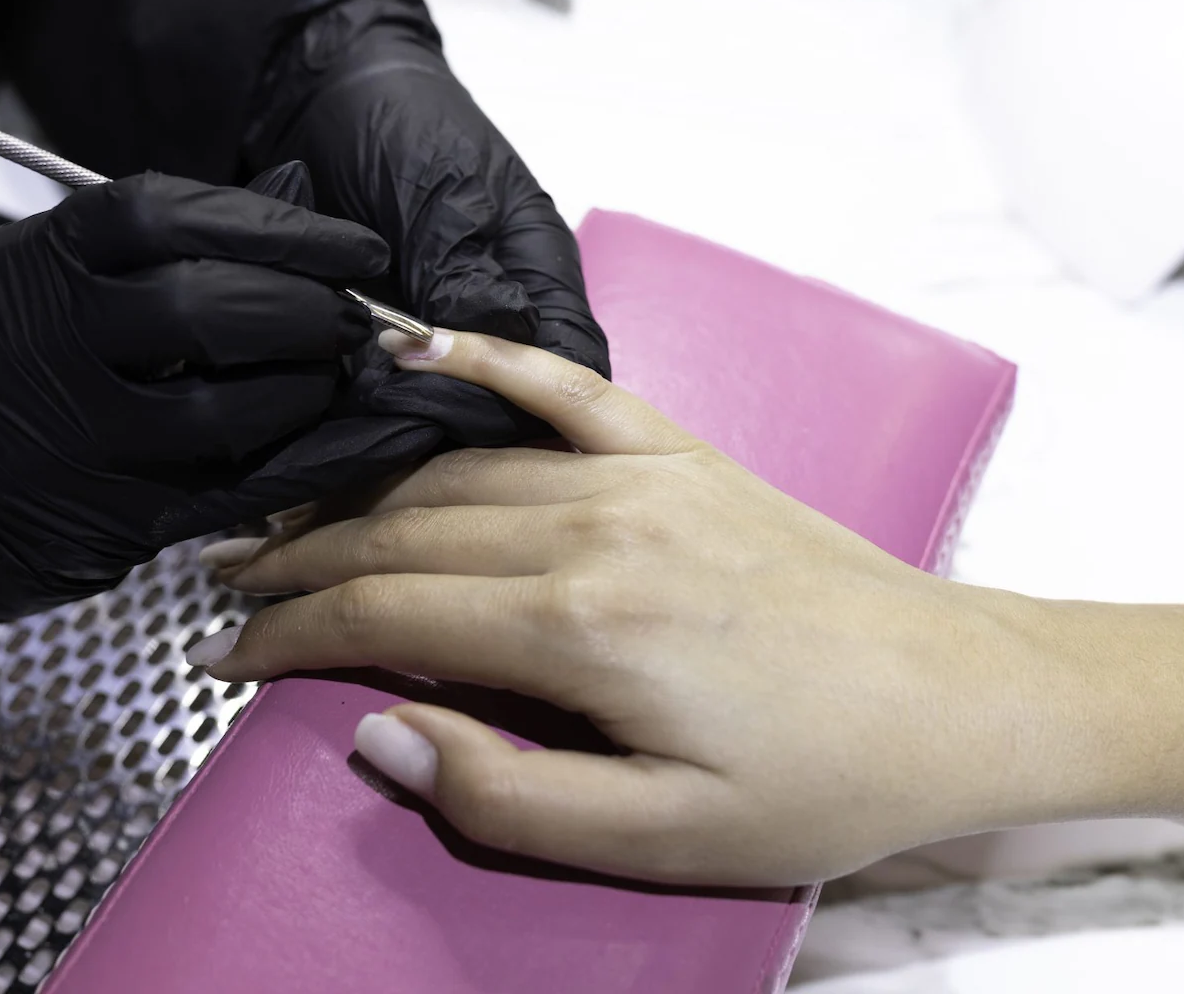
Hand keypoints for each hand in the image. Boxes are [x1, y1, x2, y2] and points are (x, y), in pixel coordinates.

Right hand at [0, 167, 403, 641]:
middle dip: (299, 308)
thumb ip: (173, 237)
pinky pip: (234, 488)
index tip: (351, 246)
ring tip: (337, 375)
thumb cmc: (25, 368)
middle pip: (195, 308)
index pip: (160, 213)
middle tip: (353, 316)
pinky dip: (311, 463)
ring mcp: (72, 440)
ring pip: (217, 411)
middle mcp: (43, 344)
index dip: (272, 224)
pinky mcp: (109, 519)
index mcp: (36, 263)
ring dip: (303, 390)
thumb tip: (302, 192)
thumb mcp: (65, 278)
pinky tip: (362, 442)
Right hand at [191, 328, 1056, 887]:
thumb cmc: (823, 780)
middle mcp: (595, 528)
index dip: (287, 639)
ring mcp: (639, 477)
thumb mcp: (662, 838)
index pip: (384, 614)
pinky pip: (559, 388)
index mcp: (581, 629)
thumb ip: (505, 797)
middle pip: (399, 532)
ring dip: (355, 493)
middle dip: (296, 564)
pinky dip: (479, 360)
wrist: (958, 697)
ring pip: (452, 467)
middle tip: (226, 592)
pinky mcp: (679, 454)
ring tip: (285, 522)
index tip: (225, 662)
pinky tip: (413, 345)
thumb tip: (378, 734)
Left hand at [246, 0, 608, 451]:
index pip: (570, 361)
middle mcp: (505, 306)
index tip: (464, 410)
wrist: (318, 96)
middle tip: (398, 410)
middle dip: (466, 415)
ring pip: (458, 401)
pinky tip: (344, 399)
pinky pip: (402, 388)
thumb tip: (496, 343)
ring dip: (416, 410)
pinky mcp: (399, 335)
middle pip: (518, 397)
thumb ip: (464, 269)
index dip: (532, 400)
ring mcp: (451, 325)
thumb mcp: (439, 191)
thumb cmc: (397, 124)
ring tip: (367, 403)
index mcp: (539, 267)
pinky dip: (378, 397)